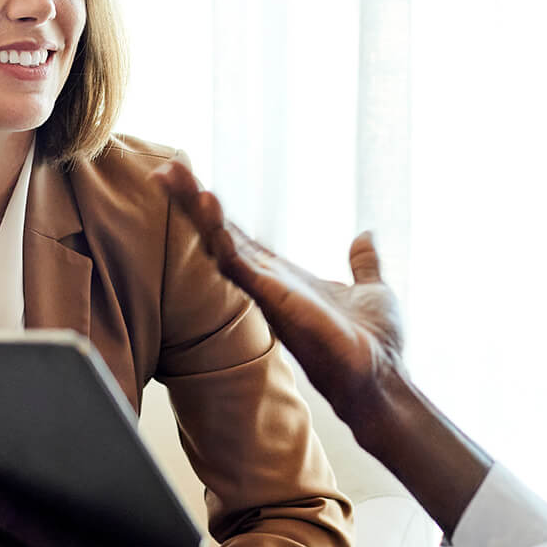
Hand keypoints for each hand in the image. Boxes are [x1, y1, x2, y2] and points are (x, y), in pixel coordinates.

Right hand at [153, 160, 404, 429]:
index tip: (190, 180)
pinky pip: (239, 264)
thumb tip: (366, 235)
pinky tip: (209, 206)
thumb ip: (363, 263)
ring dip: (199, 211)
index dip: (214, 210)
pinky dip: (223, 236)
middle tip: (165, 168)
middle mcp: (270, 283)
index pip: (240, 236)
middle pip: (220, 234)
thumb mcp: (372, 290)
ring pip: (222, 244)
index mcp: (286, 277)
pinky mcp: (275, 302)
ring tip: (175, 177)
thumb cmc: (375, 344)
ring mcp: (269, 292)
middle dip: (193, 201)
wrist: (381, 378)